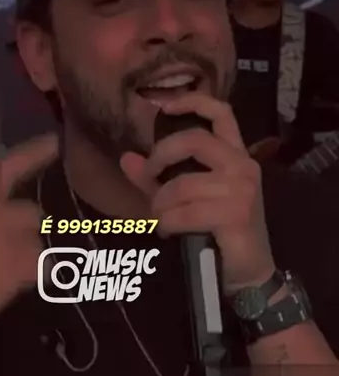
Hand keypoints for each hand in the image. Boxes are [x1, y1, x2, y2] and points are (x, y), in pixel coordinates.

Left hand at [120, 94, 274, 293]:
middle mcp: (243, 166)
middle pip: (194, 140)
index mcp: (235, 155)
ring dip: (161, 204)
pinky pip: (185, 212)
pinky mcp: (236, 215)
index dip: (194, 102)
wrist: (248, 273)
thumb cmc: (218, 231)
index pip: (222, 113)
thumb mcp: (185, 199)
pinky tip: (170, 231)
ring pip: (182, 184)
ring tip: (161, 218)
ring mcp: (242, 190)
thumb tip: (126, 159)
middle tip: (150, 177)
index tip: (165, 106)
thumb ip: (156, 178)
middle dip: (161, 157)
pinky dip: (167, 224)